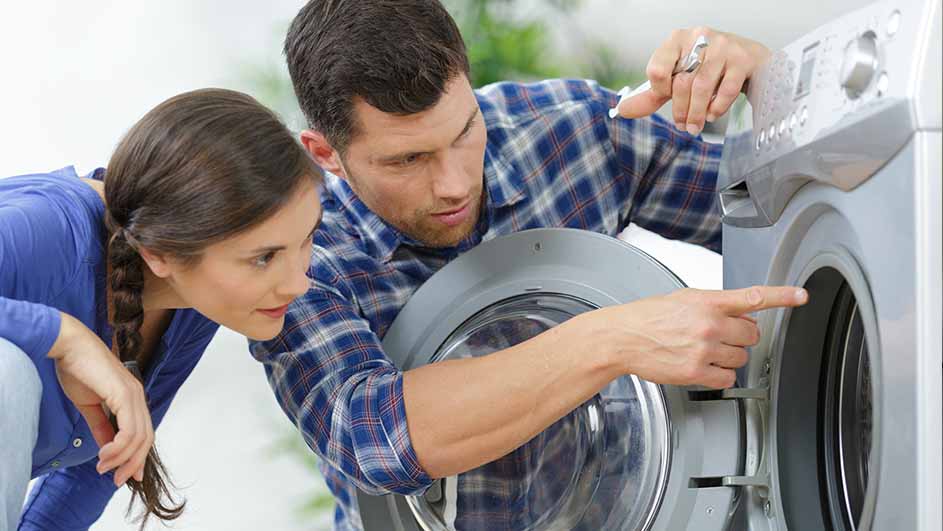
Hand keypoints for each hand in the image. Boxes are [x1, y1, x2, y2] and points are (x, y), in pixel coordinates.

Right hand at [48, 313, 153, 485]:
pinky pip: (128, 428)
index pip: (143, 432)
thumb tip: (107, 448)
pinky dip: (118, 446)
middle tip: (115, 480)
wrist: (69, 347)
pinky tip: (104, 455)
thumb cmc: (78, 370)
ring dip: (122, 458)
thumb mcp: (90, 406)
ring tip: (104, 468)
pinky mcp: (124, 394)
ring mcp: (133, 394)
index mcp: (132, 398)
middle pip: (146, 438)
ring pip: (138, 437)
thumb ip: (101, 426)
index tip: (126, 475)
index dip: (137, 456)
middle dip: (132, 463)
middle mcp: (137, 396)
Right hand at [596, 285, 806, 388]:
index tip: (801, 296)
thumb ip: (715, 304)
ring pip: (741, 358)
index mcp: (708, 302)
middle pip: (751, 334)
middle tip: (719, 335)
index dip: (782, 296)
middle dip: (740, 336)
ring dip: (729, 356)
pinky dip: (719, 374)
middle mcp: (709, 324)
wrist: (624, 337)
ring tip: (704, 350)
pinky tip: (702, 365)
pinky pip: (727, 378)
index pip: (753, 297)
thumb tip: (742, 312)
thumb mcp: (685, 298)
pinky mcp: (696, 372)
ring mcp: (704, 349)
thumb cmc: (650, 317)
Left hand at [615, 27, 770, 134]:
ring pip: (702, 87)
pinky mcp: (742, 59)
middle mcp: (700, 38)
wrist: (749, 60)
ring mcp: (723, 46)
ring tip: (695, 126)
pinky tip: (713, 113)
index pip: (657, 69)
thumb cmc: (708, 69)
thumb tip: (623, 110)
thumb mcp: (678, 79)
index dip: (659, 90)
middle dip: (680, 110)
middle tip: (683, 126)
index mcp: (677, 40)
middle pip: (681, 83)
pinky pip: (726, 90)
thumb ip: (652, 95)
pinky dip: (717, 108)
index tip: (665, 99)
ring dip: (697, 114)